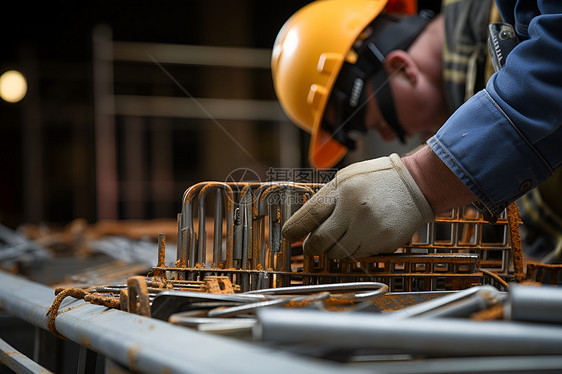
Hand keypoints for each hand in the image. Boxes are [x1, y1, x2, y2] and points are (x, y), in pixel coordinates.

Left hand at [282, 154, 433, 257]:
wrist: (417, 185)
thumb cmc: (377, 179)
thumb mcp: (346, 178)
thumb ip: (325, 198)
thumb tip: (303, 222)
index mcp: (343, 192)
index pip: (309, 217)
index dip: (294, 230)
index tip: (288, 236)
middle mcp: (355, 212)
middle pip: (320, 241)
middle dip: (311, 247)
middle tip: (310, 246)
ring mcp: (371, 230)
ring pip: (338, 253)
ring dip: (331, 249)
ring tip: (338, 238)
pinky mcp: (384, 243)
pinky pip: (359, 255)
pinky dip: (352, 250)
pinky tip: (359, 237)